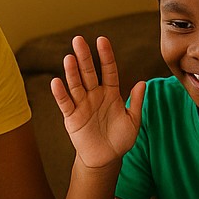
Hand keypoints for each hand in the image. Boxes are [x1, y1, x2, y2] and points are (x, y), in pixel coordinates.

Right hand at [50, 36, 145, 169]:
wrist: (106, 158)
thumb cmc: (120, 139)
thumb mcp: (133, 121)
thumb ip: (136, 102)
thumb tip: (142, 83)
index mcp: (111, 93)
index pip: (108, 70)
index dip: (106, 56)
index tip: (102, 40)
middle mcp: (95, 95)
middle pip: (88, 73)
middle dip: (84, 57)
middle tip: (78, 39)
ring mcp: (82, 104)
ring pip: (76, 84)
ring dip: (71, 72)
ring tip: (69, 57)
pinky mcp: (72, 117)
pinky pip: (65, 103)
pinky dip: (60, 93)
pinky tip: (56, 82)